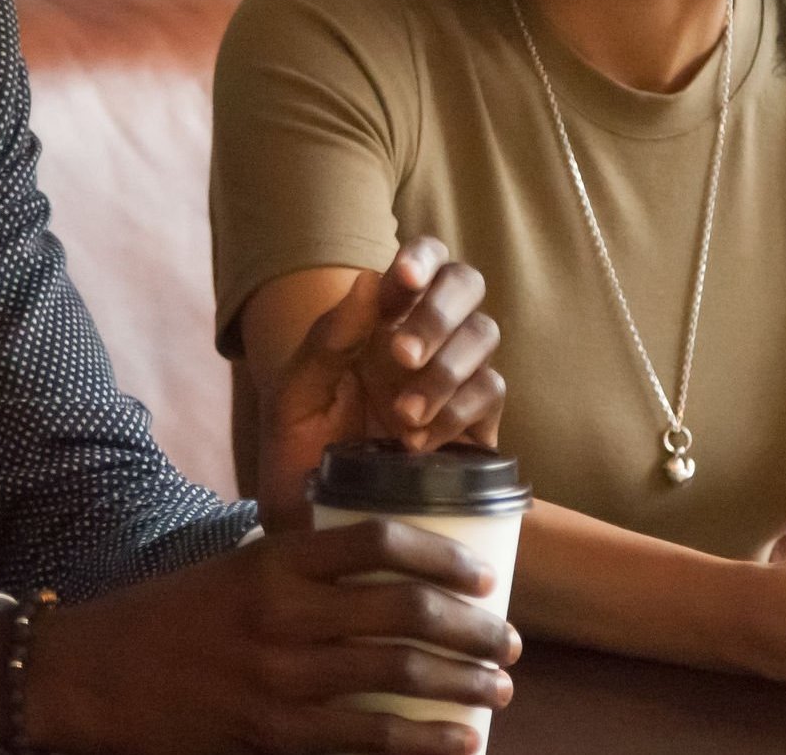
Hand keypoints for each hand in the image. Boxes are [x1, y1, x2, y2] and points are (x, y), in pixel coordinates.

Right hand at [16, 519, 521, 754]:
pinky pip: (367, 738)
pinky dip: (423, 741)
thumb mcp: (234, 570)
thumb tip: (378, 575)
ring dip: (463, 684)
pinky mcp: (272, 732)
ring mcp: (279, 676)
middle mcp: (282, 612)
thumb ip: (298, 570)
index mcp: (274, 561)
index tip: (482, 577)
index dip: (442, 557)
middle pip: (403, 611)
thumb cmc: (170, 618)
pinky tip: (458, 741)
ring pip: (396, 674)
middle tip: (509, 643)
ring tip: (498, 691)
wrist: (94, 675)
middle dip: (472, 630)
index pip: (377, 541)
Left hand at [252, 237, 506, 531]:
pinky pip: (491, 394)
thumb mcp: (294, 397)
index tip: (402, 280)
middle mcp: (423, 337)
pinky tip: (420, 442)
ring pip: (483, 337)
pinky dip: (459, 412)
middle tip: (400, 355)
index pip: (419, 262)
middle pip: (465, 285)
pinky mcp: (477, 424)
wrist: (315, 526)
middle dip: (439, 313)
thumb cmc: (299, 453)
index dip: (420, 259)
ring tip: (402, 416)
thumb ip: (327, 339)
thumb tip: (367, 278)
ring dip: (446, 369)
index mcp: (377, 318)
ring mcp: (453, 377)